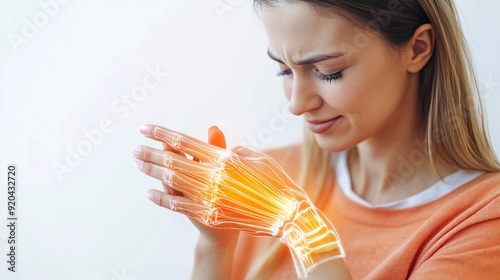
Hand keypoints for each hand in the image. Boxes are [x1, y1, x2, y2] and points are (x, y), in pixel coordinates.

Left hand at [133, 124, 344, 277]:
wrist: (284, 215)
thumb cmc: (274, 183)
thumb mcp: (256, 160)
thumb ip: (233, 151)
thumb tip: (217, 148)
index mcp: (223, 157)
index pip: (185, 141)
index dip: (163, 134)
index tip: (146, 128)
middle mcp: (213, 174)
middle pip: (173, 160)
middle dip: (150, 152)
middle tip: (134, 146)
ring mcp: (210, 195)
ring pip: (172, 180)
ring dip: (152, 171)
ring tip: (137, 162)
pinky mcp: (209, 214)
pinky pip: (179, 205)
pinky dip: (162, 198)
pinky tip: (149, 193)